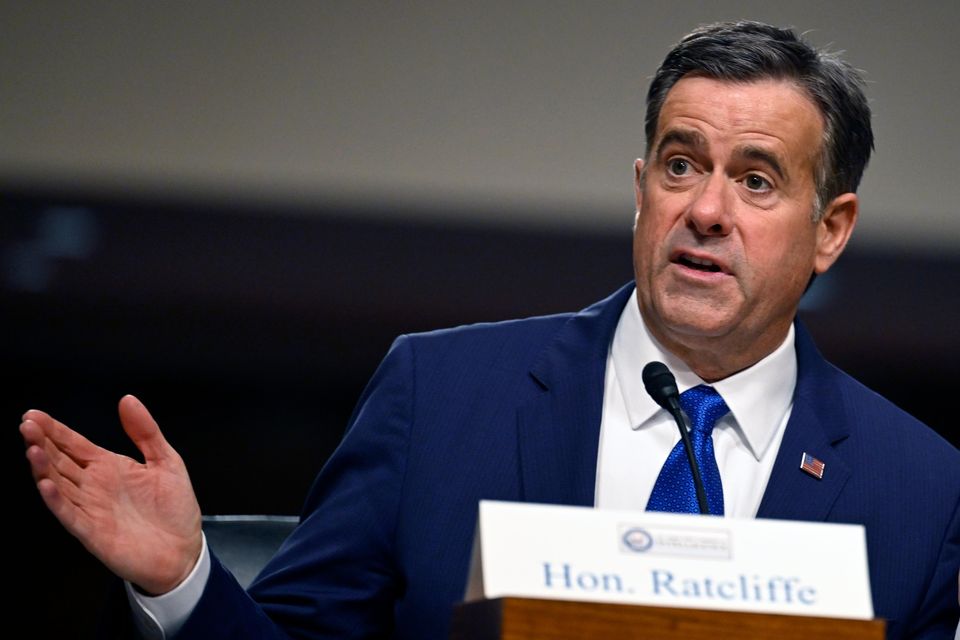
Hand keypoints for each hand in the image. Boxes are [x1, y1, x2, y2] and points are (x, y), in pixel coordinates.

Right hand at [20, 395, 202, 594]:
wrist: (184, 552)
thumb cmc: (175, 509)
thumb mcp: (167, 461)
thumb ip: (145, 432)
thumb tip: (127, 399)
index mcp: (109, 467)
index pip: (74, 444)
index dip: (55, 430)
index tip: (34, 415)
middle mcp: (94, 486)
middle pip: (60, 461)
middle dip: (42, 442)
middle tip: (26, 424)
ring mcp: (90, 508)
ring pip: (59, 485)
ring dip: (43, 468)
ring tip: (32, 448)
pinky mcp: (92, 532)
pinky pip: (69, 514)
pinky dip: (56, 501)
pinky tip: (46, 485)